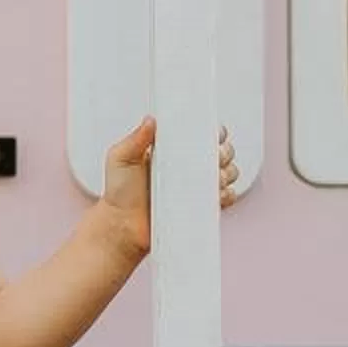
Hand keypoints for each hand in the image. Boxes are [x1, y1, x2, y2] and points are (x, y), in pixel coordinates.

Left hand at [97, 118, 239, 256]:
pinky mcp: (202, 207)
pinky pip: (226, 198)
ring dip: (226, 172)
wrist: (122, 227)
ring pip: (228, 172)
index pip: (202, 133)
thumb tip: (151, 120)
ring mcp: (197, 187)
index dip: (212, 131)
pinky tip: (215, 194)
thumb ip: (135, 139)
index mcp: (173, 149)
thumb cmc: (119, 193)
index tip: (212, 133)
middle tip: (212, 157)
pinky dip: (226, 194)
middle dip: (223, 151)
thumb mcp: (120, 159)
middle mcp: (189, 166)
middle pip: (222, 151)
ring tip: (212, 177)